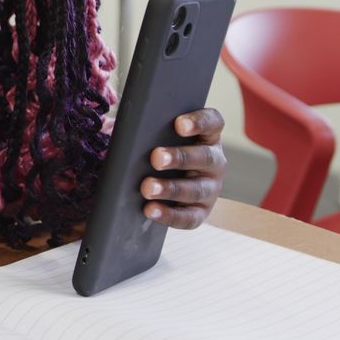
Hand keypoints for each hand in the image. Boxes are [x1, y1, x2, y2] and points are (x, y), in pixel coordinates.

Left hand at [141, 108, 225, 229]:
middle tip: (156, 157)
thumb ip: (149, 130)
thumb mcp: (157, 138)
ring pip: (196, 189)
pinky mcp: (201, 212)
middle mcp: (214, 161)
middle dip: (179, 157)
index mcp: (206, 136)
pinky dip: (169, 215)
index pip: (213, 122)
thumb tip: (124, 129)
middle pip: (204, 157)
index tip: (178, 123)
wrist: (162, 185)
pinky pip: (189, 217)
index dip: (199, 122)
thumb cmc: (157, 152)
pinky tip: (150, 209)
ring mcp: (210, 188)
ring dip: (171, 188)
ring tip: (147, 188)